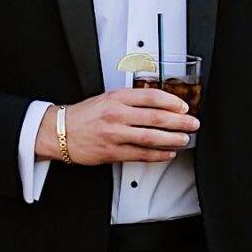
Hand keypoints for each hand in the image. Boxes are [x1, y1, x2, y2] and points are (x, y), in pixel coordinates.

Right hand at [35, 90, 196, 166]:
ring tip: (184, 138)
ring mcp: (115, 134)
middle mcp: (117, 115)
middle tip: (192, 123)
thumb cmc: (84, 116)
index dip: (172, 102)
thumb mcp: (106, 98)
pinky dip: (157, 154)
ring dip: (172, 138)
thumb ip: (130, 100)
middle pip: (156, 117)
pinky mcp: (111, 152)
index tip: (183, 107)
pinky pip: (140, 154)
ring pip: (151, 137)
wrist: (59, 131)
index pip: (152, 96)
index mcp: (117, 98)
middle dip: (179, 121)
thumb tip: (157, 104)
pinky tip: (168, 153)